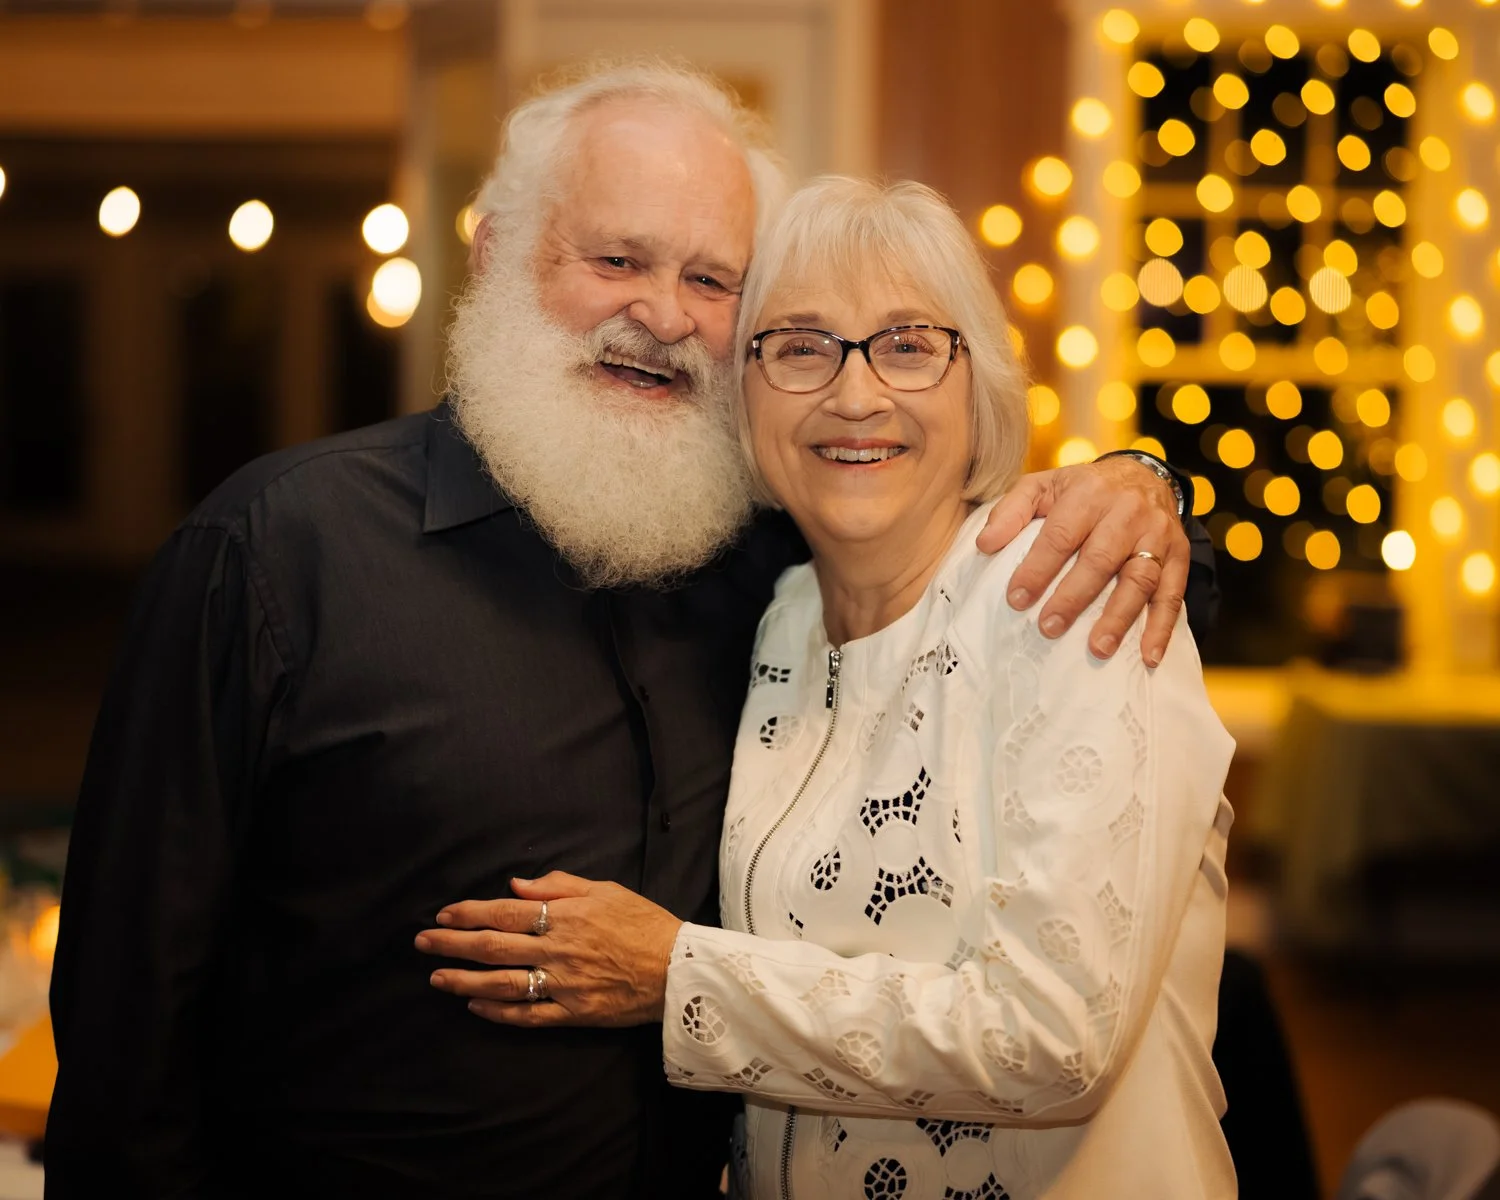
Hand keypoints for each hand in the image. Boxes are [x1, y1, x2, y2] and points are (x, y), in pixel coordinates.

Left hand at [414, 871, 682, 1027]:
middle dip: (452, 944)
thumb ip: (559, 885)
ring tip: (437, 980)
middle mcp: (557, 950)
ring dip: (465, 982)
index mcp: (564, 916)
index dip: (469, 913)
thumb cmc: (644, 923)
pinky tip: (476, 1008)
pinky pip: (528, 1015)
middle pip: (493, 947)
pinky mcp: (574, 1014)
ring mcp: (563, 985)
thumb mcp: (605, 890)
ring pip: (502, 984)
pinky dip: (499, 1013)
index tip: (443, 914)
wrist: (680, 968)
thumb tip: (516, 885)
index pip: (504, 912)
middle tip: (422, 943)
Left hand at [976, 457, 1187, 665]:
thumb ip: (1010, 511)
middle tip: (1049, 628)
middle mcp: (1126, 512)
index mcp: (1088, 494)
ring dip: (1119, 617)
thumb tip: (985, 545)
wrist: (1142, 475)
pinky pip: (1173, 593)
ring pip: (1139, 579)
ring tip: (1098, 648)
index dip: (1038, 568)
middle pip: (1100, 559)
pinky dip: (1162, 627)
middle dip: (1073, 597)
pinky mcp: (1179, 555)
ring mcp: (1157, 535)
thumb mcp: (1042, 486)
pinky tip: (1148, 656)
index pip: (1061, 535)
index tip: (1016, 599)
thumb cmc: (1081, 490)